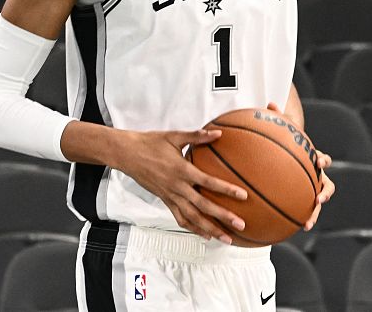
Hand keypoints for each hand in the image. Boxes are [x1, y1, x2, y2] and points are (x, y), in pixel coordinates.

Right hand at [115, 128, 246, 244]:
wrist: (127, 155)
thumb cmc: (151, 142)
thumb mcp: (174, 137)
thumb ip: (197, 136)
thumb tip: (219, 133)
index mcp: (181, 170)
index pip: (208, 182)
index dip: (226, 189)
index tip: (243, 196)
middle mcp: (177, 187)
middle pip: (203, 206)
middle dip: (223, 217)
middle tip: (241, 225)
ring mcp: (170, 196)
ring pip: (193, 218)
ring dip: (211, 229)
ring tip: (227, 239)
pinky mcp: (165, 201)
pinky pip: (180, 219)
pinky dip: (194, 229)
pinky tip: (206, 235)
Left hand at [265, 101, 334, 231]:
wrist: (292, 155)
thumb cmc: (287, 142)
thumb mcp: (284, 131)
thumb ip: (278, 118)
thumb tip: (270, 103)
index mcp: (314, 159)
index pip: (323, 159)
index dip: (323, 160)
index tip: (319, 161)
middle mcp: (316, 175)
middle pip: (327, 185)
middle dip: (325, 193)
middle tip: (319, 198)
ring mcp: (311, 188)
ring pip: (317, 204)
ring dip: (314, 214)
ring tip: (306, 224)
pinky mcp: (303, 198)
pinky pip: (299, 210)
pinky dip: (294, 218)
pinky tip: (282, 228)